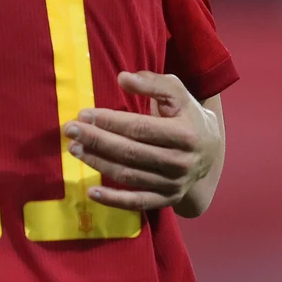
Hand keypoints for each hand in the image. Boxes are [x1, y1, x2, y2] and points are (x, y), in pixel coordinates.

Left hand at [66, 71, 222, 215]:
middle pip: (131, 152)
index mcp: (185, 134)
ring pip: (130, 176)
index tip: (83, 114)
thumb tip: (123, 78)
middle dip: (97, 140)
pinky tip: (91, 192)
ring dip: (98, 163)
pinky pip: (138, 203)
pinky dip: (113, 201)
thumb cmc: (186, 115)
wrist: (210, 150)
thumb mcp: (176, 92)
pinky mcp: (167, 199)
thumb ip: (152, 82)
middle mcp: (181, 162)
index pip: (140, 128)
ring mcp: (174, 184)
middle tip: (70, 131)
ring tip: (74, 150)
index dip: (109, 121)